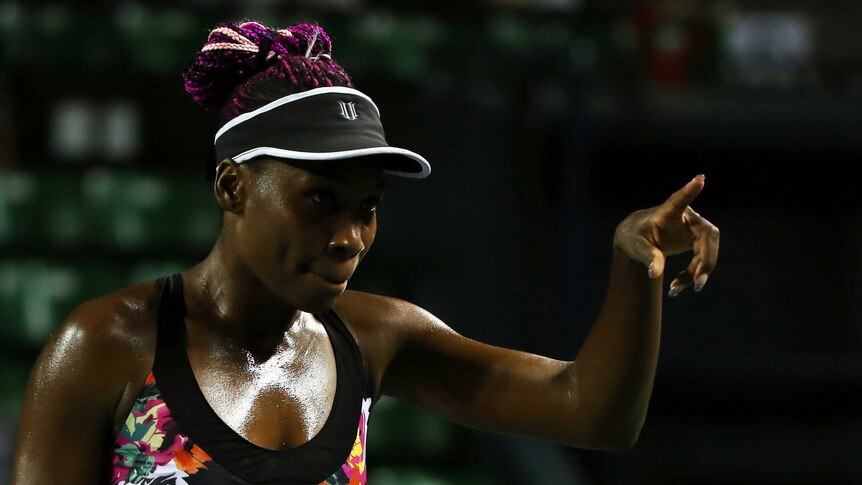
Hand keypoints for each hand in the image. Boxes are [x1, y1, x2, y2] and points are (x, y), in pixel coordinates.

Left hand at [613, 174, 718, 295]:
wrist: (637, 239)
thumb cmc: (634, 237)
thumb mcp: (636, 247)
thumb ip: (648, 257)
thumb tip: (655, 274)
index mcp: (667, 212)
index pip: (679, 200)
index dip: (689, 191)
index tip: (699, 179)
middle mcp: (686, 217)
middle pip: (707, 236)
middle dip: (706, 260)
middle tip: (697, 283)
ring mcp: (694, 228)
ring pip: (708, 250)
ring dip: (699, 271)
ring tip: (679, 288)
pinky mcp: (697, 240)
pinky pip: (702, 260)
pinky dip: (693, 274)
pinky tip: (678, 286)